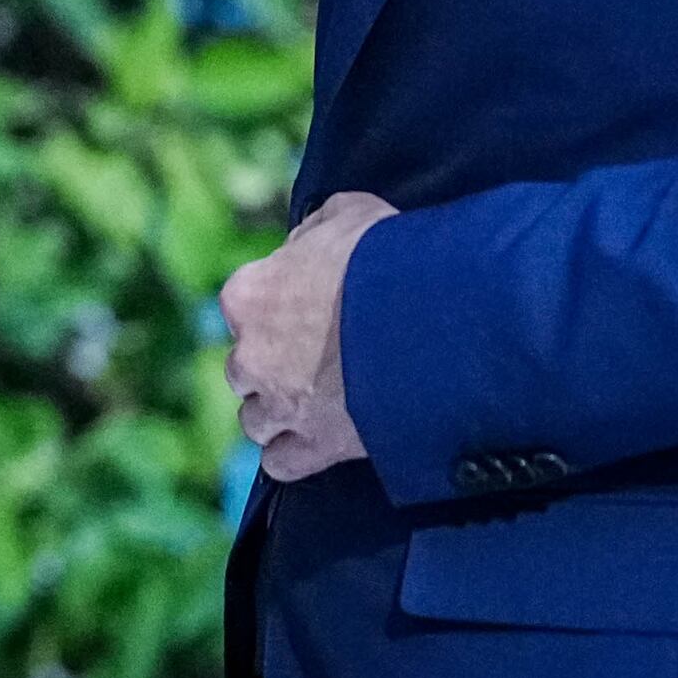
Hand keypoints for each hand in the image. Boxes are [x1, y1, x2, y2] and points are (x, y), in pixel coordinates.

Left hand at [221, 191, 395, 483]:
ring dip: (277, 413)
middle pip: (244, 368)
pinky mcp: (315, 446)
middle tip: (312, 361)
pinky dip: (292, 456)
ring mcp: (280, 406)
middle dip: (271, 366)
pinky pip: (280, 463)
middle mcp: (251, 355)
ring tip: (313, 406)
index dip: (274, 309)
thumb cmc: (390, 258)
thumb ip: (315, 231)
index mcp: (249, 296)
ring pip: (255, 420)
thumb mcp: (349, 215)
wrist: (434, 317)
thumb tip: (307, 243)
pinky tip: (313, 445)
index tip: (304, 311)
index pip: (243, 307)